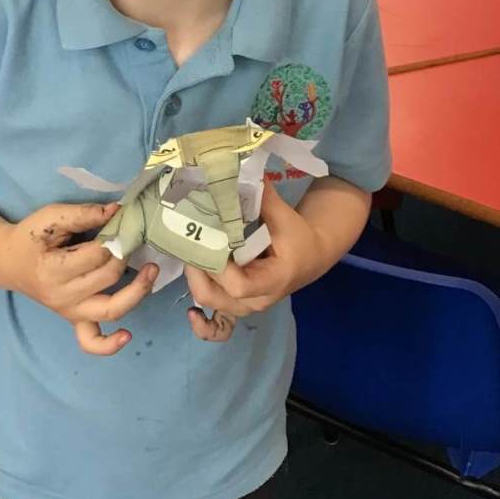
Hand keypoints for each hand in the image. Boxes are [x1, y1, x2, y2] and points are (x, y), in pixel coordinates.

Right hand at [3, 201, 157, 356]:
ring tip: (151, 270)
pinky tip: (127, 336)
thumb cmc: (29, 237)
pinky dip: (109, 345)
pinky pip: (91, 342)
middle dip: (124, 254)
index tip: (121, 222)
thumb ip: (83, 214)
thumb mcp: (50, 217)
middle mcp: (62, 296)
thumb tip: (117, 211)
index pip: (95, 255)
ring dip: (137, 292)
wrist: (9, 262)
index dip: (113, 237)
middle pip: (107, 277)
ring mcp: (69, 312)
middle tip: (132, 237)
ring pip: (110, 310)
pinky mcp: (74, 320)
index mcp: (52, 270)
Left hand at [184, 184, 323, 342]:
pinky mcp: (239, 306)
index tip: (210, 243)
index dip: (219, 268)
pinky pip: (219, 326)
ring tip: (188, 255)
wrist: (311, 256)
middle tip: (188, 243)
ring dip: (197, 282)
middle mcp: (258, 300)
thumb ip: (263, 198)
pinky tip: (191, 312)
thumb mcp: (286, 217)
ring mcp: (247, 307)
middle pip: (218, 297)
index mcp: (273, 280)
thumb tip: (238, 172)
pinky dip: (203, 323)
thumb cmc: (299, 238)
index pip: (239, 285)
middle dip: (198, 271)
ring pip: (213, 305)